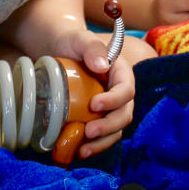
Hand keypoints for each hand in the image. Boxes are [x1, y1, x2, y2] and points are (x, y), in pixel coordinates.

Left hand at [58, 30, 134, 159]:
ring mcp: (111, 107)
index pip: (127, 88)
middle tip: (89, 132)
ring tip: (83, 150)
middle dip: (109, 126)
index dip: (114, 100)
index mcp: (121, 72)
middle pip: (124, 113)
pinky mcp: (100, 117)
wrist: (61, 51)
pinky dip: (94, 145)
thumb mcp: (80, 39)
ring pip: (116, 129)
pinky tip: (78, 151)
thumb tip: (102, 65)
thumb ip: (92, 47)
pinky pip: (104, 135)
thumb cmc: (72, 42)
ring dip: (103, 142)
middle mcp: (120, 91)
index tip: (94, 105)